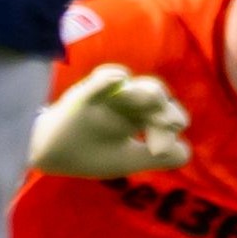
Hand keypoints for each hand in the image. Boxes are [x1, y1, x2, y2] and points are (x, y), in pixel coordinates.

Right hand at [26, 67, 197, 180]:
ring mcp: (106, 97)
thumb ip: (156, 157)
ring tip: (154, 99)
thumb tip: (187, 151)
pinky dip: (109, 78)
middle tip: (169, 122)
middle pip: (153, 95)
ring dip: (144, 91)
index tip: (158, 149)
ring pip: (131, 86)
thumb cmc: (89, 153)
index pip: (163, 114)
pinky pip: (98, 81)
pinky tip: (119, 79)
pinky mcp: (84, 95)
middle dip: (163, 108)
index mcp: (138, 117)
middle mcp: (126, 103)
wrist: (49, 155)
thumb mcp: (126, 159)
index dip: (168, 127)